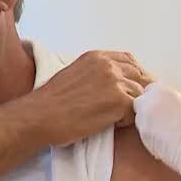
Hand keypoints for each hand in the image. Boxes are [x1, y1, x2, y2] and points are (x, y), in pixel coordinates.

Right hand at [32, 51, 153, 145]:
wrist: (40, 116)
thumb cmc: (51, 103)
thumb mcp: (74, 75)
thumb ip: (96, 75)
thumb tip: (112, 85)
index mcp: (97, 57)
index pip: (129, 60)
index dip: (135, 75)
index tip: (136, 87)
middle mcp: (108, 65)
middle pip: (139, 76)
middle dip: (139, 92)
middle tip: (133, 108)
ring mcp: (115, 81)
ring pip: (139, 94)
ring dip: (131, 108)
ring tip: (114, 118)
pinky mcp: (119, 101)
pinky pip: (135, 111)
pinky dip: (127, 120)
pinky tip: (112, 124)